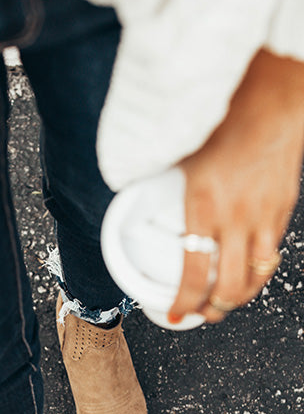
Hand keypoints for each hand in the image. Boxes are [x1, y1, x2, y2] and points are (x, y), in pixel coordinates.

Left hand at [168, 49, 303, 323]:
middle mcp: (236, 218)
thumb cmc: (222, 121)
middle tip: (204, 314)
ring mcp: (264, 216)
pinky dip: (259, 271)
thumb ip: (161, 181)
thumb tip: (130, 187)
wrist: (270, 99)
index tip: (177, 313)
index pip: (194, 273)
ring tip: (225, 302)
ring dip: (241, 297)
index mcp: (203, 207)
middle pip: (230, 286)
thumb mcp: (181, 155)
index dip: (185, 302)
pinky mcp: (283, 210)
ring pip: (257, 276)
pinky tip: (248, 272)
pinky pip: (272, 253)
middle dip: (215, 309)